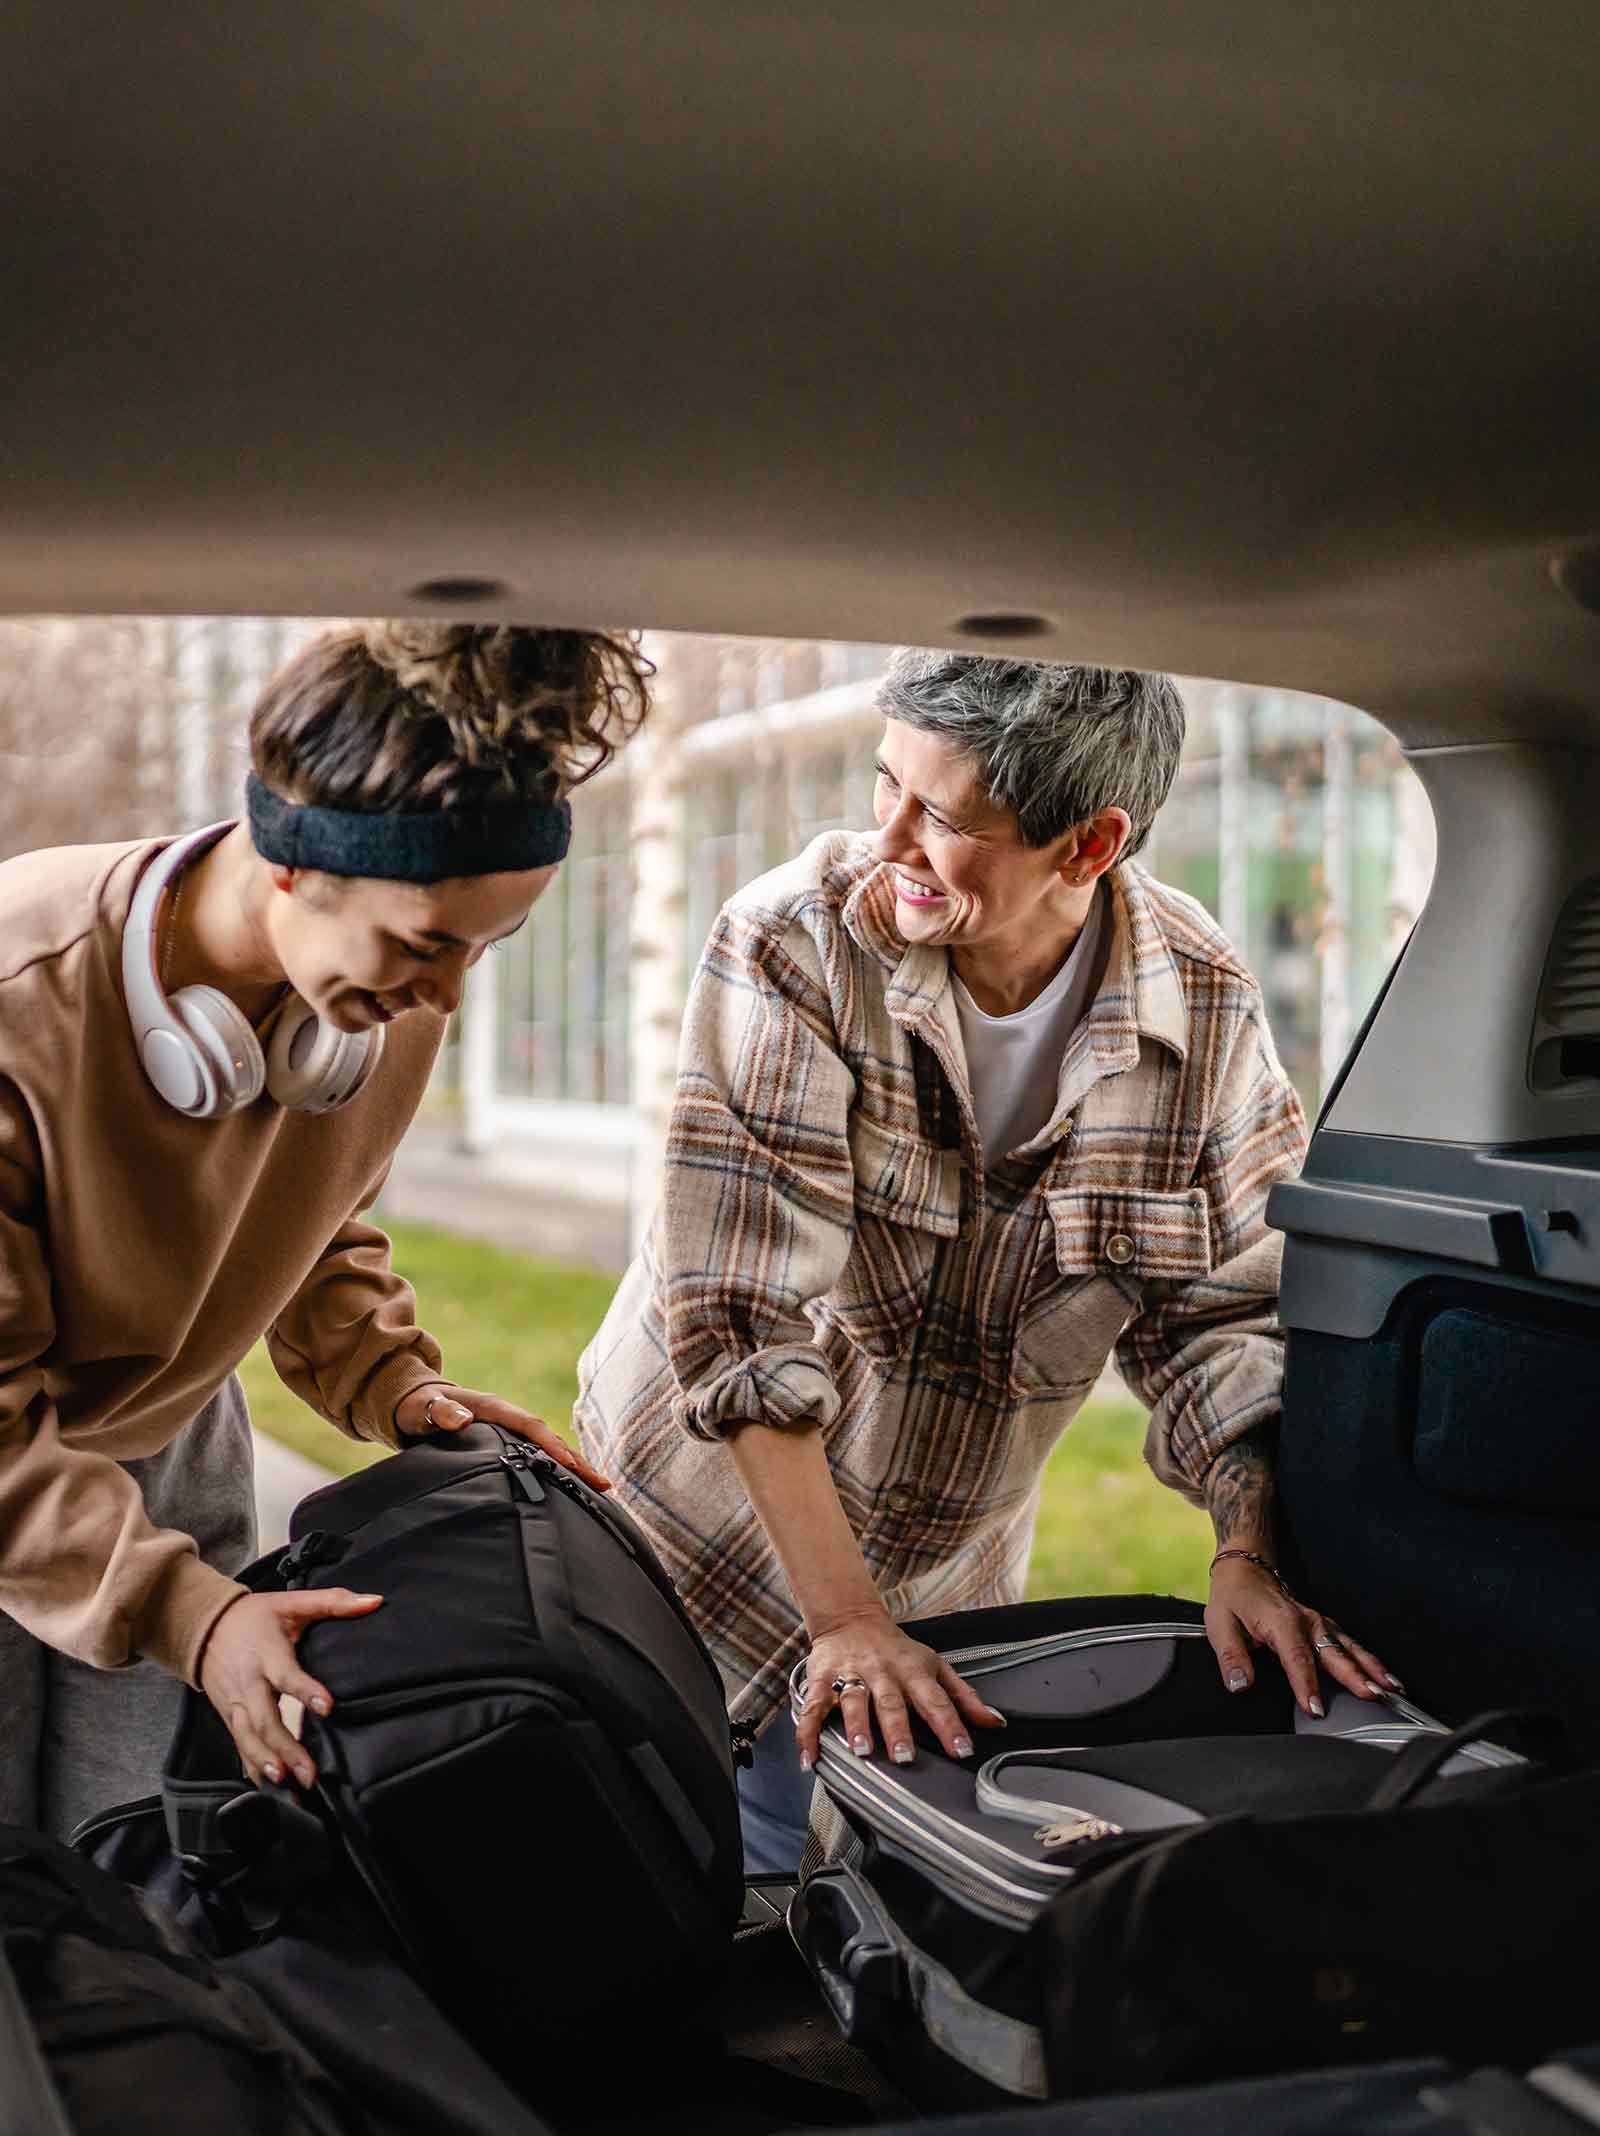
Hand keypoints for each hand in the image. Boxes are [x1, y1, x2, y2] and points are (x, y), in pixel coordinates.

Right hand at [199, 1587, 382, 1788]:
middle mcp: (249, 1684)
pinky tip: (268, 1789)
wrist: (205, 1628)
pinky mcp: (229, 1718)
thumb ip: (334, 1602)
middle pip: (263, 1719)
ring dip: (266, 1764)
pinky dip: (252, 1768)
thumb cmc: (254, 1616)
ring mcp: (235, 1704)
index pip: (286, 1675)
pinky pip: (239, 1746)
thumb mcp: (292, 1602)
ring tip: (287, 1784)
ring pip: (248, 1739)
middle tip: (308, 1772)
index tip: (327, 1706)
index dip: (305, 1690)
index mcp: (267, 1655)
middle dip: (285, 1748)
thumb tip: (374, 1601)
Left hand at [394, 1381, 611, 1491]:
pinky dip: (560, 1469)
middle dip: (576, 1461)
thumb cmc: (420, 1407)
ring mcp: (512, 1431)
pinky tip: (576, 1487)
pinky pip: (540, 1456)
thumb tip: (463, 1419)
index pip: (530, 1426)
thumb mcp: (425, 1409)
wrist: (418, 1402)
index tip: (569, 1464)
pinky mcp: (510, 1443)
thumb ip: (441, 1412)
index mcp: (494, 1409)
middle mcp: (510, 1418)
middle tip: (603, 1484)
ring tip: (602, 1489)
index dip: (550, 1444)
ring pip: (550, 1448)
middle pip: (550, 1438)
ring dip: (575, 1467)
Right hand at [794, 1606, 1005, 1769]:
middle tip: (904, 1756)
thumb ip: (964, 1696)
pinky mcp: (822, 1679)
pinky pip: (813, 1708)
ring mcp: (851, 1675)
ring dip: (856, 1725)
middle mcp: (883, 1673)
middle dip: (898, 1728)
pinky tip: (810, 1758)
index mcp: (914, 1671)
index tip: (962, 1750)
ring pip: (853, 1701)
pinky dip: (808, 1733)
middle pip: (891, 1701)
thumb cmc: (899, 1652)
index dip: (951, 1725)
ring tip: (861, 1750)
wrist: (852, 1619)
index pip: (936, 1699)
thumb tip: (996, 1723)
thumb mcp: (936, 1666)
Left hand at [1205, 1557, 1400, 1716]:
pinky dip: (1369, 1659)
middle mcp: (1307, 1622)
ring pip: (1350, 1647)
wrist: (1246, 1568)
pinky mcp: (1324, 1626)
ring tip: (1393, 1689)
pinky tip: (1384, 1675)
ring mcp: (1319, 1623)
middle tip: (1373, 1697)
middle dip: (1355, 1676)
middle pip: (1334, 1653)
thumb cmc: (1234, 1597)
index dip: (1307, 1685)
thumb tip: (1240, 1685)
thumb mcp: (1220, 1624)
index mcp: (1281, 1623)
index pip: (1297, 1658)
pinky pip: (1350, 1644)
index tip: (1316, 1709)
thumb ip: (1231, 1657)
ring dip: (1372, 1668)